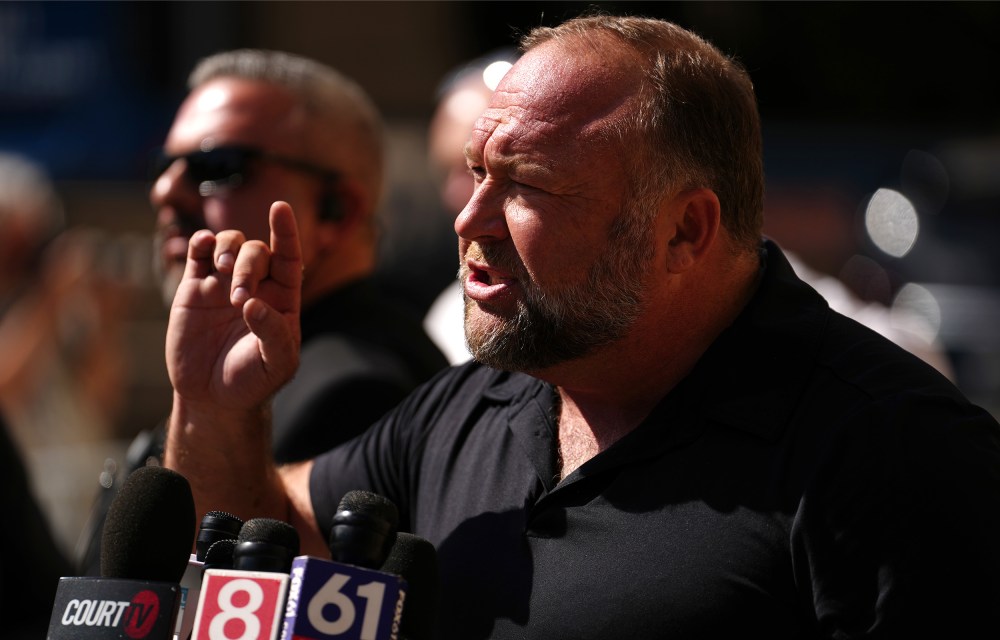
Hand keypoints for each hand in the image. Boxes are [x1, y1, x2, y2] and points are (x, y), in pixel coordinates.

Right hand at [166, 201, 301, 413]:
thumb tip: (253, 303)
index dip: (286, 231)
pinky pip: (198, 254)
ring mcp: (223, 284)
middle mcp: (256, 285)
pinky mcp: (194, 289)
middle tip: (238, 298)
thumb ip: (273, 333)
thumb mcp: (276, 364)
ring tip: (221, 269)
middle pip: (257, 251)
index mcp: (282, 298)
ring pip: (229, 244)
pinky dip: (200, 243)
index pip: (288, 256)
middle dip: (249, 265)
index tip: (280, 207)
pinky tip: (202, 248)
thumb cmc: (253, 381)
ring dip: (226, 248)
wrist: (213, 398)